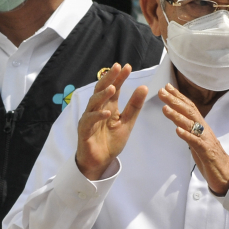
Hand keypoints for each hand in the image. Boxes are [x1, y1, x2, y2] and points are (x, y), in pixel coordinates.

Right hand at [75, 63, 147, 179]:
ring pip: (93, 103)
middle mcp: (97, 110)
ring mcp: (89, 119)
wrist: (100, 162)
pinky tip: (107, 113)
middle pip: (101, 90)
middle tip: (116, 68)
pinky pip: (89, 121)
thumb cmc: (111, 142)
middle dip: (109, 79)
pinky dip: (98, 116)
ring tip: (112, 88)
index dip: (119, 78)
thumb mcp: (127, 123)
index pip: (114, 88)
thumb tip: (144, 87)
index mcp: (108, 107)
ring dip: (102, 96)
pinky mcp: (84, 131)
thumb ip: (134, 106)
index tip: (127, 66)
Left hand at [159, 83, 228, 194]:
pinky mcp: (207, 152)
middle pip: (189, 111)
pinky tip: (177, 130)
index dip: (179, 96)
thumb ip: (190, 131)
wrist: (226, 174)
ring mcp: (206, 140)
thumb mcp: (198, 141)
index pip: (190, 107)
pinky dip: (186, 135)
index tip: (167, 87)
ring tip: (165, 108)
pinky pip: (196, 142)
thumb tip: (179, 124)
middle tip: (161, 92)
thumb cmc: (211, 158)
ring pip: (191, 124)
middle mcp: (204, 130)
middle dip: (175, 100)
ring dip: (177, 115)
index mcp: (201, 127)